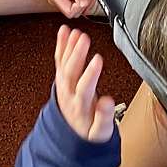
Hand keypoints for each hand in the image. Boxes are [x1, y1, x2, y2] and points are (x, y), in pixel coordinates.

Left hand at [53, 26, 116, 143]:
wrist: (72, 134)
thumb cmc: (89, 132)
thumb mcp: (101, 133)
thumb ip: (105, 118)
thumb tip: (108, 102)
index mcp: (80, 107)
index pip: (84, 89)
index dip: (90, 74)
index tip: (98, 60)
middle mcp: (69, 94)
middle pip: (71, 72)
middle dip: (77, 54)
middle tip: (83, 38)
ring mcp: (63, 86)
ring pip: (64, 65)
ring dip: (69, 47)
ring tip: (75, 32)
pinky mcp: (62, 79)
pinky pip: (59, 60)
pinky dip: (61, 45)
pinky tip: (64, 32)